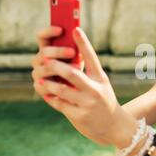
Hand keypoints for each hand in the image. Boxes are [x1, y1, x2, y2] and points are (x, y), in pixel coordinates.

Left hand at [31, 26, 120, 145]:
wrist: (114, 126)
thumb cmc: (104, 100)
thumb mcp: (101, 85)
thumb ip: (87, 74)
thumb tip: (66, 60)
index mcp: (100, 78)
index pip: (92, 58)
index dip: (83, 43)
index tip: (75, 29)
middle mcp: (95, 90)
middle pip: (73, 74)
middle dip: (56, 65)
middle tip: (45, 59)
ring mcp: (87, 104)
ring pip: (62, 90)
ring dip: (49, 84)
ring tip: (41, 79)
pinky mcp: (79, 116)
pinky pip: (60, 105)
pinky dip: (51, 98)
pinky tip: (46, 94)